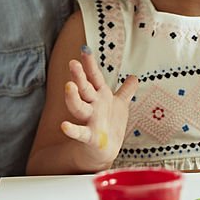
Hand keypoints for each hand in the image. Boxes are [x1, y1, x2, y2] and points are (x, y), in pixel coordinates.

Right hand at [60, 46, 135, 169]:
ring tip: (68, 86)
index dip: (90, 64)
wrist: (104, 150)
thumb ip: (126, 90)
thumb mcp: (120, 105)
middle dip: (79, 76)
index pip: (94, 77)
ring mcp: (90, 120)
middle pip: (84, 88)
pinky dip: (72, 130)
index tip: (84, 49)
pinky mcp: (90, 136)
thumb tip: (134, 77)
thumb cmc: (110, 124)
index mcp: (100, 96)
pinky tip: (64, 126)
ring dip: (73, 98)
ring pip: (79, 107)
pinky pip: (80, 133)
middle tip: (73, 63)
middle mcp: (93, 105)